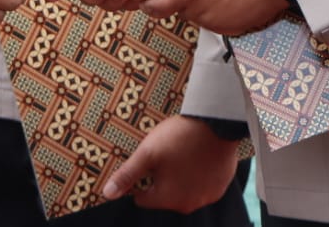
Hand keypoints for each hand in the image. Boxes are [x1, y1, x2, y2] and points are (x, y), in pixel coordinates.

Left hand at [101, 115, 239, 210]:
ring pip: (184, 189)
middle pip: (164, 195)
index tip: (145, 162)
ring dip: (179, 176)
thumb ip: (127, 175)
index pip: (143, 199)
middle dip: (160, 178)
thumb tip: (108, 193)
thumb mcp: (147, 153)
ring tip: (180, 153)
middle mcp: (190, 204)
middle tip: (163, 155)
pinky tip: (196, 156)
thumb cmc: (179, 138)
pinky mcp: (220, 186)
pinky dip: (197, 174)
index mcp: (169, 199)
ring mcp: (208, 196)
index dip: (139, 181)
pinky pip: (202, 184)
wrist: (217, 123)